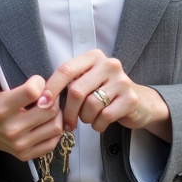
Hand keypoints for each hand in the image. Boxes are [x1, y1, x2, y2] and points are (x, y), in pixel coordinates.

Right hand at [0, 40, 64, 160]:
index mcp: (0, 108)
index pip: (34, 92)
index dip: (39, 81)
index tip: (36, 79)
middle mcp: (11, 128)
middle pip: (49, 109)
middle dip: (52, 96)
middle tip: (47, 91)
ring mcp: (19, 144)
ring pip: (54, 126)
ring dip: (56, 113)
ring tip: (48, 104)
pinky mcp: (25, 153)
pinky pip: (52, 142)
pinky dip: (54, 130)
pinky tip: (46, 120)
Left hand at [41, 50, 171, 140]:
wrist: (139, 103)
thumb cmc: (105, 93)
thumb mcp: (87, 81)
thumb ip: (68, 84)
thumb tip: (41, 100)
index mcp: (94, 57)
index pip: (66, 70)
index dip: (51, 88)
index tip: (42, 104)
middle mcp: (109, 64)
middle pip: (76, 91)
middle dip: (69, 111)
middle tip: (68, 123)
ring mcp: (121, 81)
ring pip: (90, 106)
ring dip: (85, 118)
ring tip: (89, 118)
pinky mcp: (130, 98)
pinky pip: (104, 117)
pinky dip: (97, 125)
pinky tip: (100, 122)